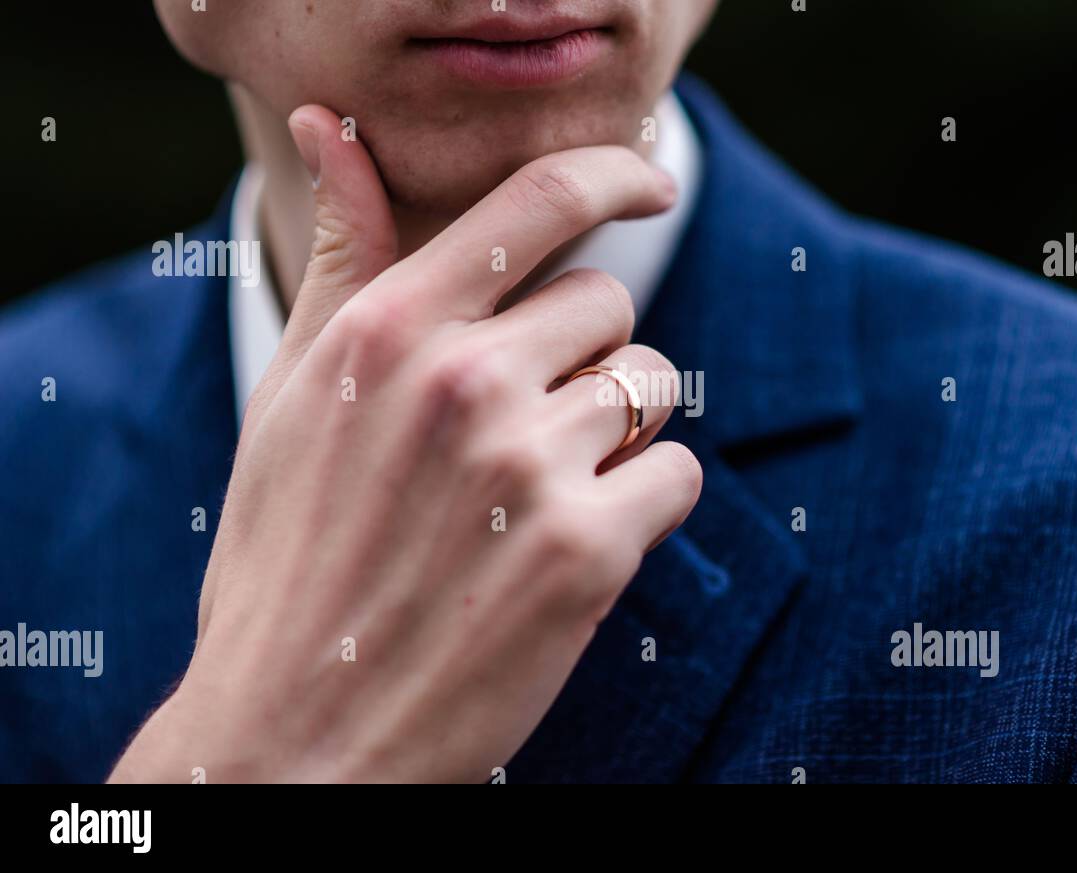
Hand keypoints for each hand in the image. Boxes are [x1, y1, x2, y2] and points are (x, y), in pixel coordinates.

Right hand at [109, 105, 701, 782]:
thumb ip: (344, 265)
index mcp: (388, 330)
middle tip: (526, 432)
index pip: (536, 202)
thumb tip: (330, 133)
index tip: (648, 182)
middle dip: (585, 357)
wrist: (296, 733)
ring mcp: (528, 464)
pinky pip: (676, 474)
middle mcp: (461, 379)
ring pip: (652, 386)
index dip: (611, 174)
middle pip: (609, 302)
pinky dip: (643, 508)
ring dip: (617, 433)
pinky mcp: (588, 551)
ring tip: (539, 497)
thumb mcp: (292, 399)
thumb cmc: (289, 561)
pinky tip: (569, 549)